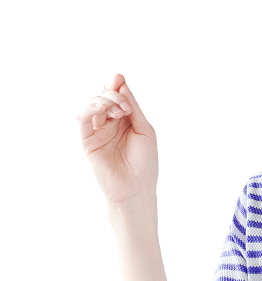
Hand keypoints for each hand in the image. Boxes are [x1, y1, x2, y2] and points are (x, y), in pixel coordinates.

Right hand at [77, 73, 158, 207]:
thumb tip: (121, 83)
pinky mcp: (88, 140)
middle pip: (105, 97)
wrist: (137, 189)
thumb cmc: (145, 164)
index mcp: (126, 120)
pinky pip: (83, 118)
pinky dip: (90, 109)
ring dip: (104, 101)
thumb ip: (134, 108)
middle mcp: (110, 123)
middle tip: (124, 106)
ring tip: (118, 110)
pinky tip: (101, 108)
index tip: (119, 78)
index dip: (116, 85)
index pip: (117, 96)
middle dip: (113, 95)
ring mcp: (98, 131)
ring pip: (93, 105)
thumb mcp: (145, 130)